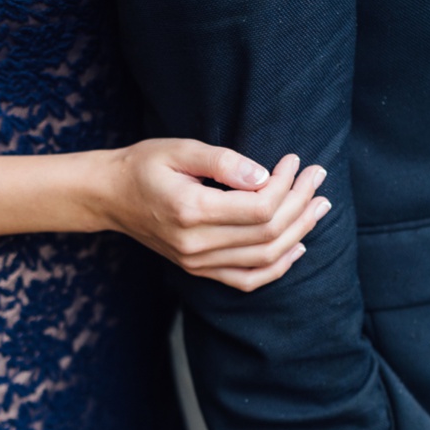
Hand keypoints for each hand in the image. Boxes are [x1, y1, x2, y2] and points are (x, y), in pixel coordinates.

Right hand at [97, 143, 330, 291]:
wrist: (110, 196)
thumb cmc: (144, 166)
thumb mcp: (180, 149)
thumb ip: (223, 162)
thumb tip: (264, 175)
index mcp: (190, 211)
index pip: (259, 207)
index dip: (287, 185)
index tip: (294, 161)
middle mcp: (195, 244)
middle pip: (268, 233)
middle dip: (300, 203)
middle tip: (317, 177)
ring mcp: (197, 262)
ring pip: (265, 257)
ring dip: (299, 232)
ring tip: (319, 205)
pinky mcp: (199, 270)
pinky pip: (247, 279)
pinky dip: (278, 267)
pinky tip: (298, 246)